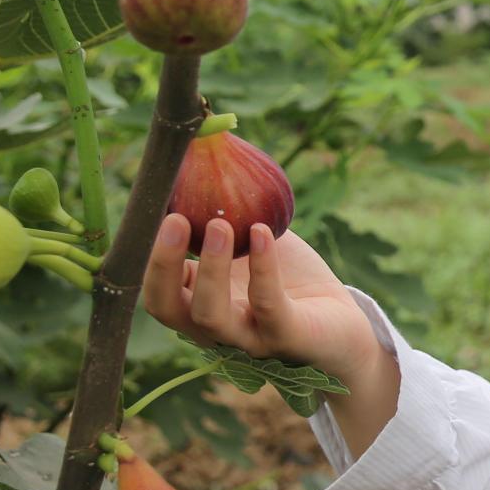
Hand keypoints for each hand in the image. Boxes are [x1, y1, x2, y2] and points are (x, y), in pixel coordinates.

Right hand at [140, 215, 379, 377]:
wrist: (341, 321)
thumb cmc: (290, 278)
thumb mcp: (253, 241)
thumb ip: (226, 213)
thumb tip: (205, 151)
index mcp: (198, 305)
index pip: (157, 291)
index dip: (149, 257)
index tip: (157, 213)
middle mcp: (214, 329)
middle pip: (167, 308)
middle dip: (163, 264)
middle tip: (175, 218)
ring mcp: (248, 339)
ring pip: (211, 315)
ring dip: (210, 269)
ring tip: (219, 224)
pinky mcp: (287, 338)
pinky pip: (268, 305)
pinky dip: (263, 268)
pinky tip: (262, 232)